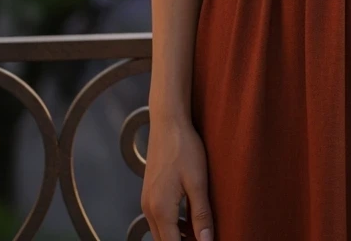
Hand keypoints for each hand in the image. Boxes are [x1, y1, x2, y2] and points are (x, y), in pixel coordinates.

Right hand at [141, 116, 214, 240]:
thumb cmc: (184, 147)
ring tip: (199, 232)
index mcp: (161, 209)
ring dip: (177, 237)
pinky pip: (159, 219)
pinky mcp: (149, 193)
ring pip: (160, 232)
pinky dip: (173, 226)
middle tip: (203, 238)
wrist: (168, 122)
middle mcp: (149, 209)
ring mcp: (147, 201)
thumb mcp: (198, 181)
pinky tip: (189, 220)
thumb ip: (201, 214)